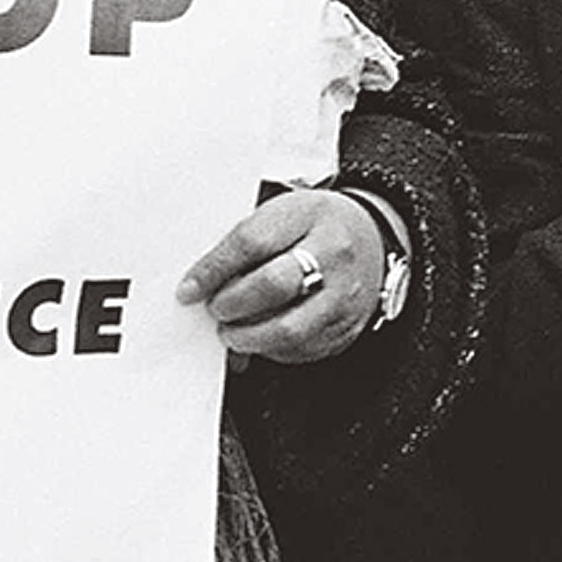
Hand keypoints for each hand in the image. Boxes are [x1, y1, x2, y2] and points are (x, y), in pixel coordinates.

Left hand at [176, 187, 384, 365]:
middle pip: (273, 286)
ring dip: (249, 336)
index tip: (188, 289)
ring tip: (231, 331)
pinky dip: (271, 350)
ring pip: (290, 329)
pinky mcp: (347, 327)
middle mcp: (333, 256)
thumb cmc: (315, 224)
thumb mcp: (281, 211)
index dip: (214, 270)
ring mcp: (344, 295)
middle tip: (215, 308)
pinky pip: (303, 349)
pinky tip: (260, 339)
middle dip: (232, 303)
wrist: (372, 237)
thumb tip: (202, 282)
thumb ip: (245, 242)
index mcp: (309, 217)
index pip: (253, 243)